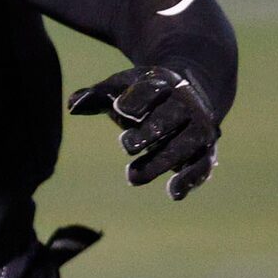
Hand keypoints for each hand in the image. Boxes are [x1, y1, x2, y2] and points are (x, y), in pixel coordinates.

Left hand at [68, 64, 219, 198]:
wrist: (189, 94)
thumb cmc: (144, 95)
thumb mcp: (120, 89)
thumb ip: (96, 96)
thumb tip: (73, 105)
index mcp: (162, 84)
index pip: (151, 89)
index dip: (137, 99)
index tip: (120, 109)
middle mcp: (185, 105)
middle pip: (171, 116)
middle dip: (151, 131)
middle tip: (126, 146)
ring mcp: (198, 128)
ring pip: (186, 144)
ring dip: (162, 161)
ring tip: (132, 177)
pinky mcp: (205, 151)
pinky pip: (202, 165)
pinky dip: (190, 179)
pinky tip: (173, 193)